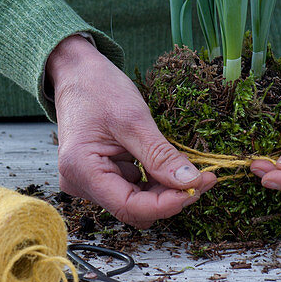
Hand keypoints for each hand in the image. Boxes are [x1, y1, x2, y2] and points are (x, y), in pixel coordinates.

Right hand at [48, 35, 216, 227]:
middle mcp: (80, 183)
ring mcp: (88, 181)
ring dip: (163, 190)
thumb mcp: (134, 119)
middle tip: (204, 176)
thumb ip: (160, 155)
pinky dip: (153, 180)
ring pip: (135, 202)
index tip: (200, 186)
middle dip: (170, 196)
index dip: (168, 203)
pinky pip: (130, 189)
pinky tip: (166, 164)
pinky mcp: (98, 175)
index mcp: (81, 170)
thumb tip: (190, 182)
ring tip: (188, 168)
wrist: (77, 73)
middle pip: (133, 208)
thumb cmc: (98, 88)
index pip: (130, 207)